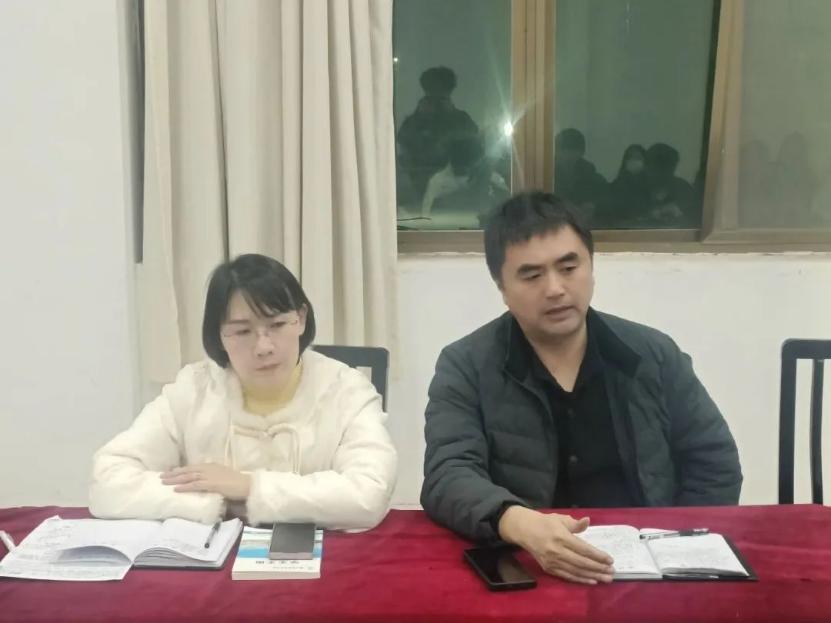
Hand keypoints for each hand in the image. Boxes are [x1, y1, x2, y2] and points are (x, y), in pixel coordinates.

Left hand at [160, 463, 250, 500]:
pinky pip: (195, 485)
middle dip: (174, 473)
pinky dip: (184, 487)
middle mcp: (208, 468)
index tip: (170, 472)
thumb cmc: (237, 483)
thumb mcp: (222, 476)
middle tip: (161, 476)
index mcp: (211, 466)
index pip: (192, 467)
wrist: (246, 485)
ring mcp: (209, 476)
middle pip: (187, 470)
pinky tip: (176, 489)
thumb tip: (203, 482)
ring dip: (175, 479)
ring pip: (188, 476)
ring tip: (164, 482)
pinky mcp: (211, 484)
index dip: (180, 469)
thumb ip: (212, 477)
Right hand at [498, 506, 613, 584]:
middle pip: (581, 562)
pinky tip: (591, 581)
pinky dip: (580, 579)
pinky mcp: (548, 568)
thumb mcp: (560, 519)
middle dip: (598, 568)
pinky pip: (567, 576)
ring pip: (576, 571)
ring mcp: (552, 562)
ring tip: (606, 579)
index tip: (610, 559)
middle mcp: (556, 551)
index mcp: (561, 537)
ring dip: (593, 576)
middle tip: (612, 572)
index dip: (597, 555)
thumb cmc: (545, 523)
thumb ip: (575, 523)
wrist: (524, 530)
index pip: (583, 549)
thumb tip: (588, 521)